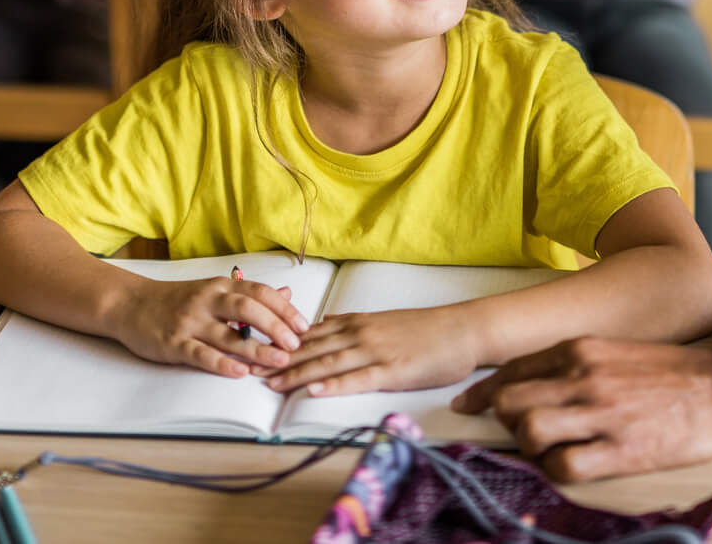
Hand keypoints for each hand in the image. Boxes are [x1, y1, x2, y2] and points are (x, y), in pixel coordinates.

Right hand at [114, 276, 309, 379]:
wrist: (130, 304)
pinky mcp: (173, 342)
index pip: (259, 292)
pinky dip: (221, 363)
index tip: (305, 326)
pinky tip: (240, 373)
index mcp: (220, 286)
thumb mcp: (213, 290)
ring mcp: (190, 321)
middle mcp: (207, 300)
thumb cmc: (176, 300)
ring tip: (280, 361)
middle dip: (276, 326)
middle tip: (297, 344)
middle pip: (249, 308)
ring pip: (228, 334)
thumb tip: (287, 294)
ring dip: (257, 349)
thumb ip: (249, 294)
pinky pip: (201, 354)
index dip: (284, 308)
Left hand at [266, 306, 474, 397]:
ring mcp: (376, 351)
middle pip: (311, 348)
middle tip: (249, 370)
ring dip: (297, 374)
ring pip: (328, 362)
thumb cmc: (426, 330)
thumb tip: (326, 325)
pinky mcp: (393, 370)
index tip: (254, 350)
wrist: (462, 329)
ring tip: (271, 384)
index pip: (309, 333)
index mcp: (357, 322)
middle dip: (278, 360)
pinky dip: (334, 384)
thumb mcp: (383, 321)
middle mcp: (360, 333)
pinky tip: (315, 390)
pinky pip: (358, 378)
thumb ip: (354, 325)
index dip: (280, 343)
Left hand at [453, 338, 711, 481]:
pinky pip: (565, 467)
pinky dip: (556, 471)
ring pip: (529, 432)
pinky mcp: (622, 449)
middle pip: (510, 402)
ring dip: (528, 447)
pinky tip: (571, 467)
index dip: (484, 393)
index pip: (511, 371)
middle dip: (504, 422)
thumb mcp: (614, 351)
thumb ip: (574, 365)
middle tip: (517, 433)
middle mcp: (583, 377)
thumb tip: (533, 386)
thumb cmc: (672, 372)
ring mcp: (601, 414)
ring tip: (546, 451)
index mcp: (580, 350)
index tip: (470, 406)